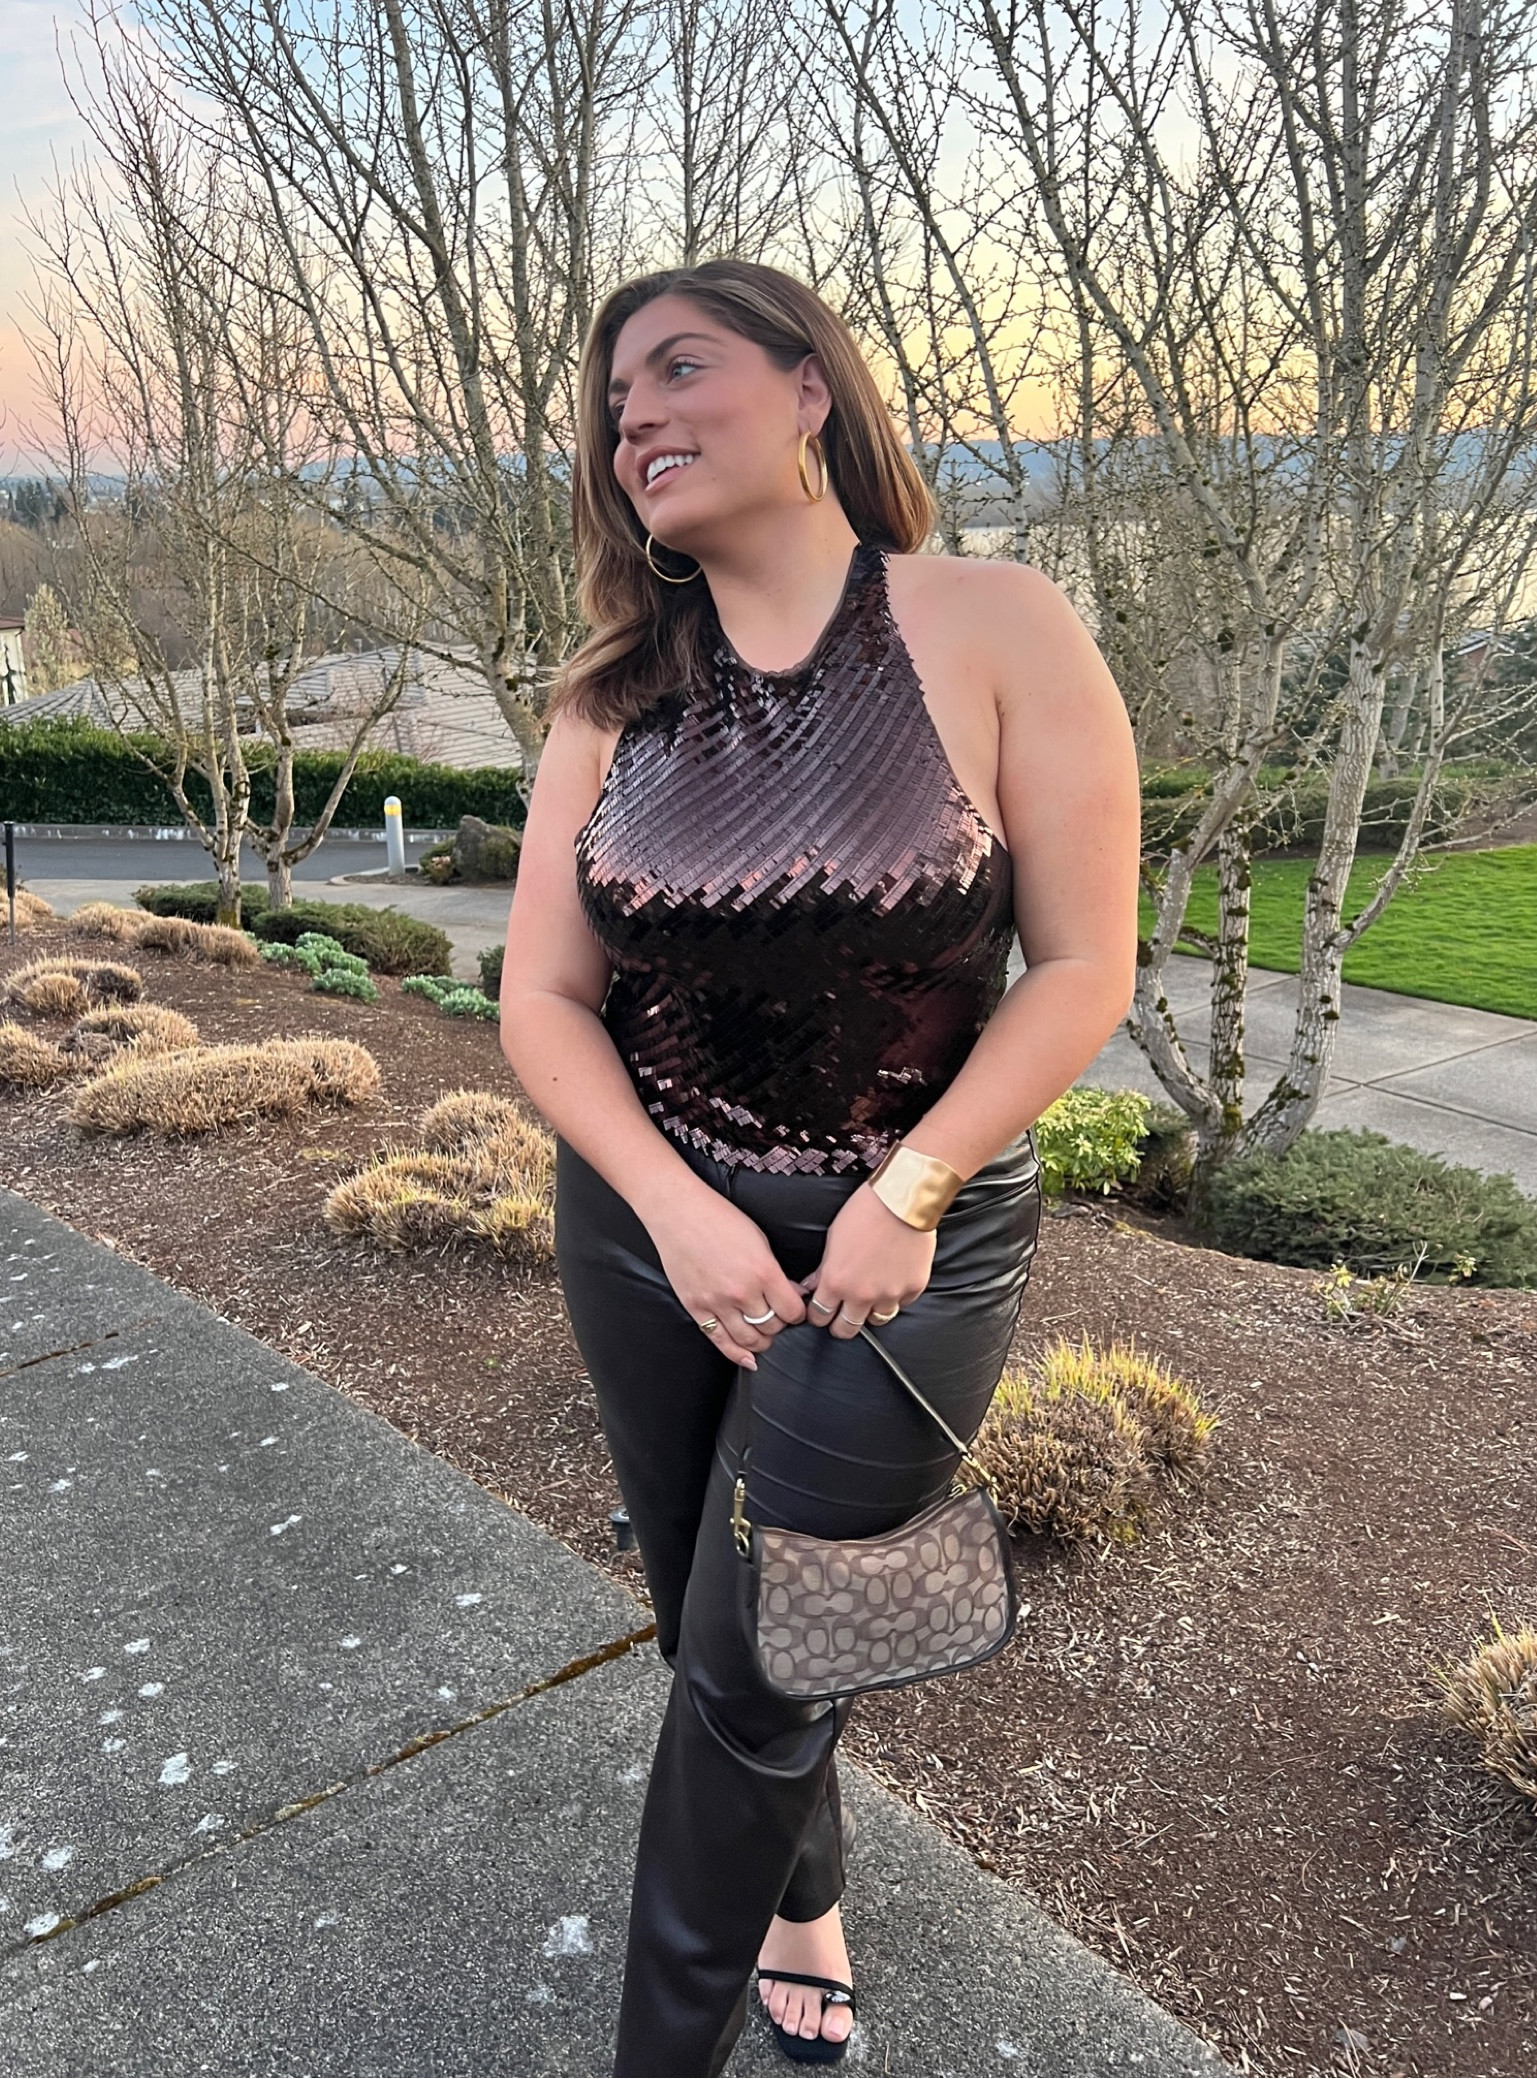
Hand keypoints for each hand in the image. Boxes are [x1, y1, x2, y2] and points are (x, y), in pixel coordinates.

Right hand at [643, 1176, 807, 1368]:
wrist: (678, 1212)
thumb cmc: (719, 1218)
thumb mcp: (758, 1240)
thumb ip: (776, 1272)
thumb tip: (793, 1295)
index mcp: (762, 1271)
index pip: (792, 1311)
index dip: (798, 1313)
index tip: (794, 1309)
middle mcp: (741, 1291)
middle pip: (773, 1327)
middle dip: (780, 1325)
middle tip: (777, 1317)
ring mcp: (717, 1302)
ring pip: (749, 1340)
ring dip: (761, 1341)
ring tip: (763, 1333)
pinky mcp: (696, 1308)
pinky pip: (720, 1341)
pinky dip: (737, 1354)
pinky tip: (747, 1358)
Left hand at [797, 1184, 936, 1337]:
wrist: (902, 1200)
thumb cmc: (865, 1212)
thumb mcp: (833, 1238)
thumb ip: (823, 1270)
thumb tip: (814, 1286)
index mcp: (836, 1282)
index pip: (820, 1316)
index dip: (819, 1315)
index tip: (821, 1311)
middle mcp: (862, 1295)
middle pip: (846, 1329)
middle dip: (840, 1324)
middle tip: (842, 1314)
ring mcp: (890, 1294)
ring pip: (876, 1320)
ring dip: (871, 1311)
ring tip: (871, 1296)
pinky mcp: (913, 1288)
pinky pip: (901, 1304)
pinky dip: (896, 1297)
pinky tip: (893, 1280)